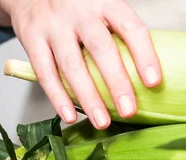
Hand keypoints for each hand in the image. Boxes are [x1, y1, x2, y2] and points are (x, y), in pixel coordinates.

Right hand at [0, 0, 161, 128]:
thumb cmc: (80, 8)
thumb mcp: (103, 9)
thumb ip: (121, 35)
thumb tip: (148, 77)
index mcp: (106, 3)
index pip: (130, 27)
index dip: (144, 55)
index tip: (154, 82)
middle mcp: (80, 11)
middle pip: (101, 48)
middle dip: (117, 83)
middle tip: (129, 111)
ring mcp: (54, 25)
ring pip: (72, 65)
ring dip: (88, 97)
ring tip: (102, 122)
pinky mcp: (31, 38)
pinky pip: (45, 72)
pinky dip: (57, 97)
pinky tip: (69, 116)